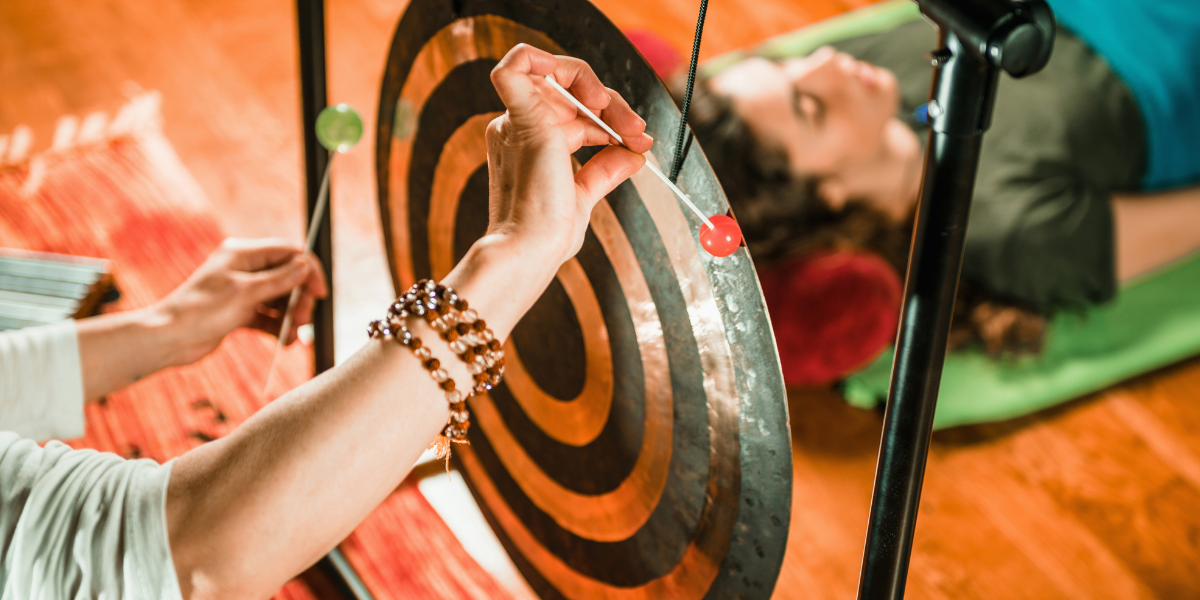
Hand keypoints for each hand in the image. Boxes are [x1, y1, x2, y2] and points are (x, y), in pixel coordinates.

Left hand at [156, 238, 327, 366]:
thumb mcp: (246, 292)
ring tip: (293, 336)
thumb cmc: (200, 310)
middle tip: (303, 320)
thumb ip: (280, 279)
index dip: (308, 270)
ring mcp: (241, 291)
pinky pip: (268, 316)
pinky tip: (285, 340)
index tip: (319, 292)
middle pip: (287, 277)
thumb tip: (305, 265)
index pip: (288, 253)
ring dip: (290, 317)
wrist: (169, 338)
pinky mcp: (238, 312)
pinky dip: (278, 327)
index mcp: (243, 254)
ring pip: (279, 299)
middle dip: (299, 299)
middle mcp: (243, 269)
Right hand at [485, 44, 652, 266]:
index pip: (573, 113)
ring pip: (558, 75)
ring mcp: (517, 122)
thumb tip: (634, 156)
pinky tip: (591, 93)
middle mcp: (517, 128)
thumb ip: (605, 172)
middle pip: (570, 92)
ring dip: (599, 89)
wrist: (531, 251)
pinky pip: (515, 65)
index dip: (611, 120)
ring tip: (627, 122)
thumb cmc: (547, 236)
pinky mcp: (523, 118)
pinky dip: (544, 60)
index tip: (640, 142)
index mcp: (527, 143)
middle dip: (614, 105)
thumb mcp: (584, 196)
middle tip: (640, 132)